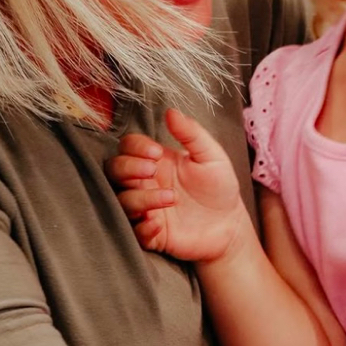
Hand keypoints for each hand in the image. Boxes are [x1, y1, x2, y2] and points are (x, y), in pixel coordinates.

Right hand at [105, 108, 250, 261]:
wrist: (230, 224)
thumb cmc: (220, 186)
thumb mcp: (211, 156)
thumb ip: (191, 133)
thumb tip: (171, 111)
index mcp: (157, 161)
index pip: (129, 146)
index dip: (135, 147)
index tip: (156, 153)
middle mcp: (146, 182)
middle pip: (115, 170)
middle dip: (128, 168)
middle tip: (152, 170)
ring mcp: (146, 207)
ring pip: (122, 200)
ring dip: (141, 198)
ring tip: (171, 198)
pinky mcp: (151, 233)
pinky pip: (134, 232)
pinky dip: (142, 228)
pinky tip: (159, 223)